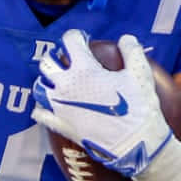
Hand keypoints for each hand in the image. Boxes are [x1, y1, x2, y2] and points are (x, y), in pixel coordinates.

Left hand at [32, 30, 172, 176]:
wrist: (135, 144)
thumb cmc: (139, 108)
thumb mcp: (140, 73)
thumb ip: (132, 50)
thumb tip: (126, 39)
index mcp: (84, 69)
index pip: (70, 41)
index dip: (76, 36)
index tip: (82, 40)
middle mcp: (66, 85)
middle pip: (48, 63)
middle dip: (56, 57)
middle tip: (67, 60)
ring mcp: (60, 107)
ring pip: (39, 87)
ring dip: (46, 81)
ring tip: (57, 82)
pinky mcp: (60, 125)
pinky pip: (41, 113)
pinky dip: (43, 108)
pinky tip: (51, 106)